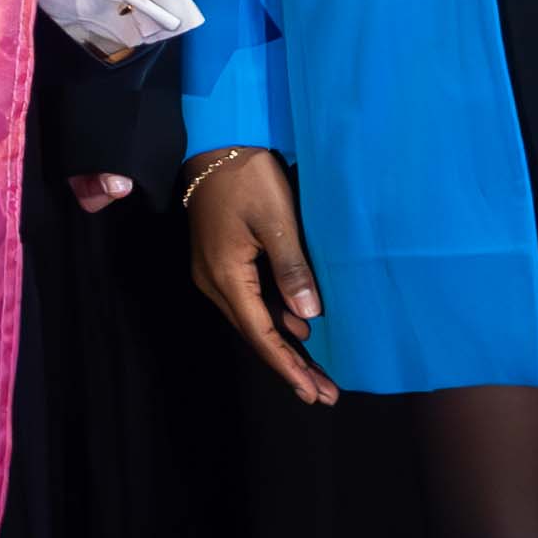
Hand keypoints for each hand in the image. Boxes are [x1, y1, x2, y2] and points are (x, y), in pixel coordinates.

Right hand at [181, 149, 328, 405]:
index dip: (288, 367)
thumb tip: (308, 319)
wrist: (215, 143)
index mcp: (226, 277)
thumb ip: (292, 270)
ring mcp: (214, 272)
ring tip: (316, 372)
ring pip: (253, 320)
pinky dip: (274, 322)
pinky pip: (250, 301)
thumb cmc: (247, 177)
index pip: (261, 335)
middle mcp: (214, 282)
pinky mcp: (221, 260)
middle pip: (255, 335)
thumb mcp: (276, 220)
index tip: (313, 393)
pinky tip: (298, 331)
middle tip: (323, 394)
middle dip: (289, 366)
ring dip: (283, 347)